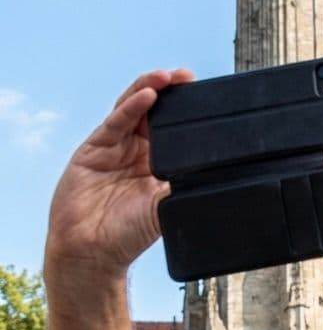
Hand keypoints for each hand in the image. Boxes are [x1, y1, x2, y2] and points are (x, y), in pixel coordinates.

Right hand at [46, 69, 192, 277]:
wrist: (93, 253)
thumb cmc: (130, 235)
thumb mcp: (169, 205)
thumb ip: (189, 185)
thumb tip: (223, 173)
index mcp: (157, 162)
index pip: (174, 127)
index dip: (185, 109)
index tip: (205, 94)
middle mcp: (136, 150)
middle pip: (153, 110)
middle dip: (170, 90)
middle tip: (188, 76)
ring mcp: (113, 147)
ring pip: (133, 108)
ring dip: (150, 88)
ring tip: (168, 77)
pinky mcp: (92, 150)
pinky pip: (115, 123)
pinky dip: (131, 107)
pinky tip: (146, 96)